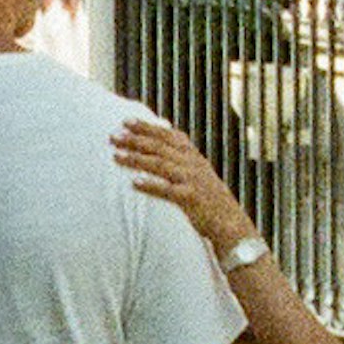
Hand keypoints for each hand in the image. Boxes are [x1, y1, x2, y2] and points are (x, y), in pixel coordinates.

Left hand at [116, 110, 250, 248]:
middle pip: (159, 147)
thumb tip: (159, 139)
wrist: (229, 221)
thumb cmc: (208, 197)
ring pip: (160, 164)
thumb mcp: (197, 171)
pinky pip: (168, 190)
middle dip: (135, 140)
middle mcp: (192, 163)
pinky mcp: (190, 198)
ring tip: (116, 156)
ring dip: (136, 159)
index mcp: (192, 155)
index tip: (126, 121)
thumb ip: (180, 156)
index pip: (167, 135)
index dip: (146, 127)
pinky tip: (134, 182)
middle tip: (113, 137)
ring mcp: (192, 179)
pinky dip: (151, 185)